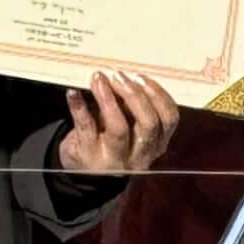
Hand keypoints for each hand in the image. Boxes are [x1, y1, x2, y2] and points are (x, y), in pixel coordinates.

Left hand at [56, 68, 178, 177]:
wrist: (83, 167)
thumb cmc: (110, 138)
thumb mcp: (130, 125)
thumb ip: (134, 105)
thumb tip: (125, 77)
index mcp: (157, 145)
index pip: (169, 119)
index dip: (157, 95)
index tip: (140, 77)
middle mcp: (140, 156)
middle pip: (148, 124)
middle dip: (136, 95)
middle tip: (118, 76)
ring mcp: (114, 158)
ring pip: (119, 128)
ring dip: (109, 98)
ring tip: (99, 79)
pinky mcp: (88, 155)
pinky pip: (86, 127)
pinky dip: (79, 107)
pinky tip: (73, 93)